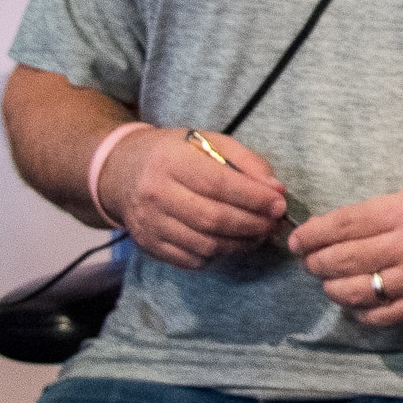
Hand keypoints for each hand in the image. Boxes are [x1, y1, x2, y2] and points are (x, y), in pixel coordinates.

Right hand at [99, 127, 285, 268]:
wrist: (123, 173)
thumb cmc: (174, 154)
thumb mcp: (208, 142)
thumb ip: (246, 161)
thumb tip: (276, 190)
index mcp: (170, 161)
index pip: (218, 184)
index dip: (253, 198)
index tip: (279, 204)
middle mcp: (155, 194)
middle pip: (213, 219)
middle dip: (252, 225)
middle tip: (274, 224)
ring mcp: (150, 224)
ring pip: (205, 244)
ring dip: (241, 244)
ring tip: (259, 234)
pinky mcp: (150, 246)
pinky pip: (192, 260)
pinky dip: (219, 255)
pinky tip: (232, 242)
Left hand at [291, 185, 402, 327]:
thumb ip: (382, 213)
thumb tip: (338, 231)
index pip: (342, 225)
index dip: (312, 235)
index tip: (298, 240)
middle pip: (342, 259)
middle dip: (316, 263)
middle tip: (311, 263)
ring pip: (356, 290)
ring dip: (334, 288)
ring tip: (330, 283)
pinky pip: (381, 316)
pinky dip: (362, 311)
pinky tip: (358, 303)